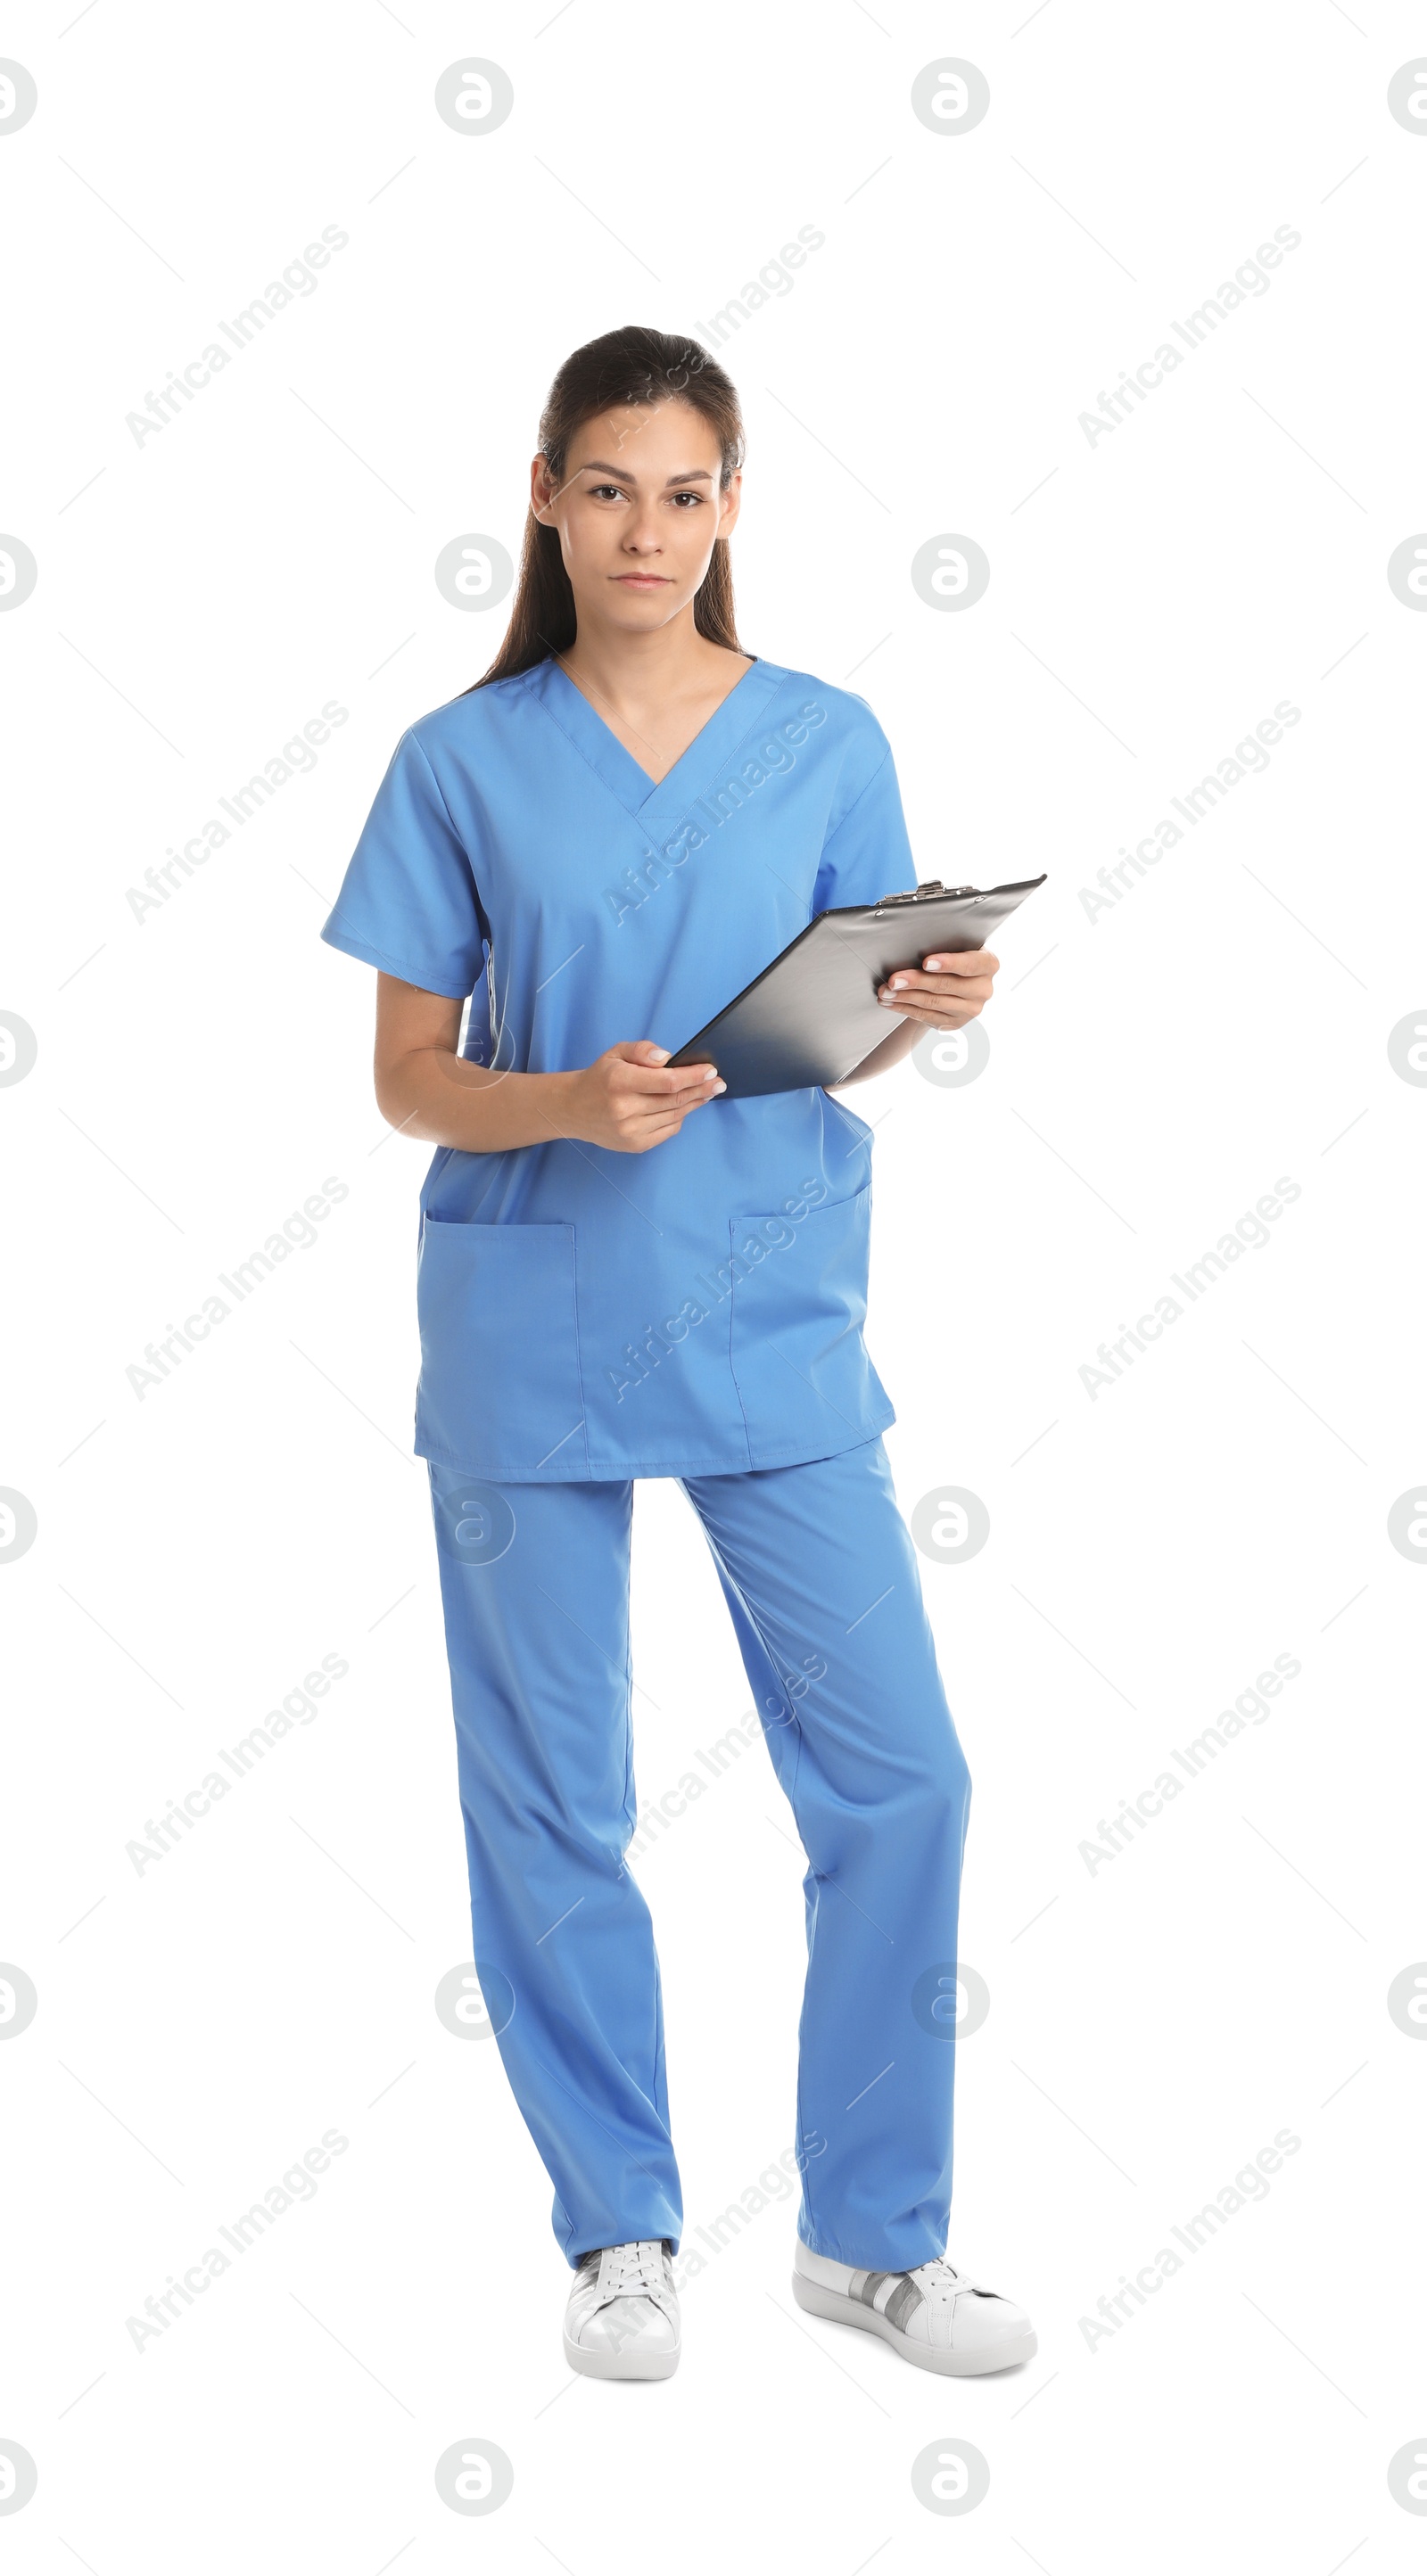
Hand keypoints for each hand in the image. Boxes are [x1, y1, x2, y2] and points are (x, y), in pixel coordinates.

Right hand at [564, 1040, 723, 1152]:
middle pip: (675, 1100)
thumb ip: (642, 1050)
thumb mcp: (616, 1053)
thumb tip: (668, 1059)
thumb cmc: (600, 1078)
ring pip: (675, 1116)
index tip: (710, 1070)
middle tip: (719, 1082)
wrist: (574, 1109)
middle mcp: (624, 1109)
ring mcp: (630, 1131)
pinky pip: (668, 1130)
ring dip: (695, 1103)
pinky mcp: (634, 1145)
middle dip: (701, 1090)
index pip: (667, 1082)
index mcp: (619, 1082)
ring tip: (707, 1092)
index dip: (693, 1076)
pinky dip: (679, 1117)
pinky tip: (685, 1107)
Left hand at [876, 947, 999, 1029]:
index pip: (970, 964)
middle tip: (894, 979)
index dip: (948, 963)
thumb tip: (911, 944)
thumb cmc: (955, 954)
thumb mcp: (957, 945)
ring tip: (886, 991)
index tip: (926, 962)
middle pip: (946, 986)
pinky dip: (905, 1008)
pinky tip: (890, 1002)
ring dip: (905, 997)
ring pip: (933, 1003)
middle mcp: (983, 989)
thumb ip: (944, 944)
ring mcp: (971, 1010)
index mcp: (988, 964)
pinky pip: (926, 1016)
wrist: (959, 978)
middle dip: (916, 982)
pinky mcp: (955, 1023)